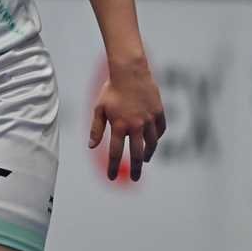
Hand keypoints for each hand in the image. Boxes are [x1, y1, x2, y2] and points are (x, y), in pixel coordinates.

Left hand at [89, 60, 166, 181]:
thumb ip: (96, 129)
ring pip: (151, 144)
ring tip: (145, 159)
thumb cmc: (111, 90)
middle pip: (137, 154)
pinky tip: (153, 141)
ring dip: (148, 154)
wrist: (130, 72)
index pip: (115, 153)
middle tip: (135, 179)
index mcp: (119, 126)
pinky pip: (160, 130)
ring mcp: (149, 120)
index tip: (111, 178)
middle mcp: (136, 126)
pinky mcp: (159, 113)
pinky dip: (156, 138)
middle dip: (136, 168)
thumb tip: (91, 146)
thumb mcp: (99, 108)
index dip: (113, 167)